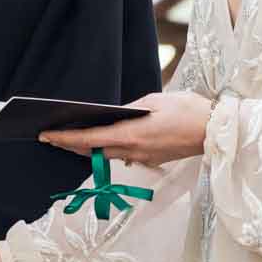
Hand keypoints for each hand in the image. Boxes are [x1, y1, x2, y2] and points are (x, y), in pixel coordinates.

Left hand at [40, 90, 212, 166]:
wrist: (215, 130)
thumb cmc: (187, 110)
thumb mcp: (153, 101)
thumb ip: (129, 110)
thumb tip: (112, 115)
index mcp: (131, 135)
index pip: (88, 141)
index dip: (64, 139)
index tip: (46, 135)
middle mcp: (134, 151)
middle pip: (93, 152)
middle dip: (71, 145)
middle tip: (51, 136)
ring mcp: (143, 158)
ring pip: (108, 155)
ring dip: (88, 148)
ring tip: (70, 137)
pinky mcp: (152, 159)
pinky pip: (124, 155)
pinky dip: (109, 148)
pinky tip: (102, 140)